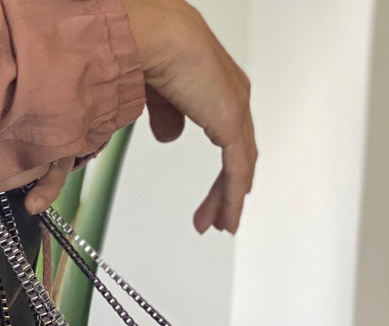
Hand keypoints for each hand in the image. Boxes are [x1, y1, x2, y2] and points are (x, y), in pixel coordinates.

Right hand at [120, 0, 256, 232]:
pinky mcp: (230, 122)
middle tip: (216, 219)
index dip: (222, 169)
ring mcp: (235, 109)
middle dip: (226, 191)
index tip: (213, 196)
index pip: (228, 137)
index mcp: (216, 87)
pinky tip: (228, 216)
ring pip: (240, 166)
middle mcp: (233, 97)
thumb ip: (167, 116)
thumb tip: (170, 136)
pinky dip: (233, 196)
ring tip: (220, 225)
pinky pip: (237, 168)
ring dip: (229, 199)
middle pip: (238, 156)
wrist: (153, 37)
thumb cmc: (148, 50)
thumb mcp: (156, 94)